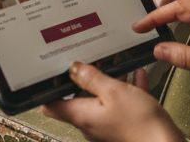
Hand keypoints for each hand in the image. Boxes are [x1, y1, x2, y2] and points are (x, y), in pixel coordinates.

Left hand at [42, 62, 183, 141]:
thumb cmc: (140, 124)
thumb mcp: (114, 91)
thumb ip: (92, 78)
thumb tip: (74, 69)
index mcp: (82, 116)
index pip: (52, 105)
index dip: (49, 88)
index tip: (51, 72)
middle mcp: (91, 124)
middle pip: (79, 99)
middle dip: (86, 78)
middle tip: (91, 61)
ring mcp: (107, 127)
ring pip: (102, 100)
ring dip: (109, 82)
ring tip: (118, 65)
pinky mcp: (124, 127)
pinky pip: (121, 106)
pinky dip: (127, 90)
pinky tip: (136, 77)